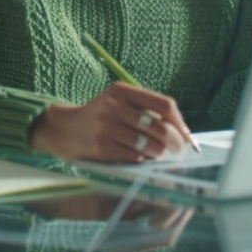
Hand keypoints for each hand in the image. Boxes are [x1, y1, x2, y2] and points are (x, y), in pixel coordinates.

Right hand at [29, 82, 195, 161]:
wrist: (64, 129)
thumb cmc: (100, 117)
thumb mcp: (118, 103)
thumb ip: (144, 111)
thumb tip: (180, 131)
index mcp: (122, 91)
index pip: (163, 104)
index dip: (179, 122)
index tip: (187, 136)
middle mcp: (114, 106)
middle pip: (159, 127)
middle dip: (175, 142)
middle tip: (180, 151)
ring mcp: (107, 127)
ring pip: (148, 144)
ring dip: (159, 153)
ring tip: (160, 155)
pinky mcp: (102, 146)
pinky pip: (134, 156)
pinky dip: (142, 159)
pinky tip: (142, 158)